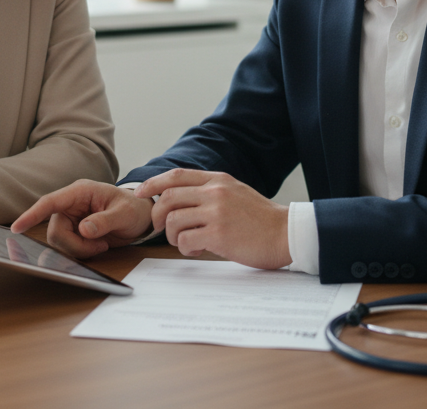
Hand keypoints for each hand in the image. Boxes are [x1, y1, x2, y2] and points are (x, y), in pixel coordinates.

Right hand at [9, 180, 153, 258]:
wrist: (140, 216)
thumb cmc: (134, 208)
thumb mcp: (125, 214)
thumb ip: (104, 221)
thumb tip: (83, 229)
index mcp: (80, 192)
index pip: (50, 202)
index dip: (32, 214)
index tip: (16, 228)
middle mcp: (70, 205)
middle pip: (55, 230)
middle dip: (74, 245)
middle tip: (99, 247)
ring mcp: (70, 219)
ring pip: (59, 242)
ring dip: (78, 250)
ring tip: (101, 245)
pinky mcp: (73, 232)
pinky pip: (67, 247)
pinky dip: (80, 252)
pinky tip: (97, 247)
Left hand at [137, 169, 290, 269]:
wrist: (286, 233)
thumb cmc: (261, 218)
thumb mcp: (235, 192)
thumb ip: (210, 191)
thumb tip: (180, 197)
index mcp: (218, 180)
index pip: (176, 175)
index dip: (153, 183)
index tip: (140, 192)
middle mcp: (215, 192)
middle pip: (168, 198)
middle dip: (157, 215)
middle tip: (161, 228)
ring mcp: (216, 213)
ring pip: (173, 221)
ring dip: (172, 236)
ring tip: (186, 242)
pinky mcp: (219, 235)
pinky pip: (185, 240)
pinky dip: (185, 248)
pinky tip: (197, 250)